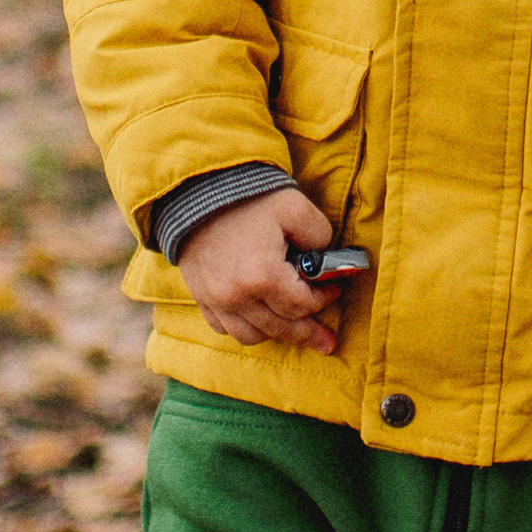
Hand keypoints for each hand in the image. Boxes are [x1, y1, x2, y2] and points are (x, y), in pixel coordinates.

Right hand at [180, 183, 345, 350]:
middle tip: (326, 341)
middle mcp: (237, 296)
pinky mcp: (201, 297)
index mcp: (263, 276)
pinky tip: (260, 321)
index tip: (332, 289)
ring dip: (276, 332)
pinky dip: (246, 327)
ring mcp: (216, 300)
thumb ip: (321, 236)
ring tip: (293, 329)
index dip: (323, 299)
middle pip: (281, 328)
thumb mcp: (295, 207)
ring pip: (253, 335)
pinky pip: (225, 328)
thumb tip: (325, 260)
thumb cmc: (249, 197)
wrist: (199, 190)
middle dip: (309, 332)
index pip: (302, 305)